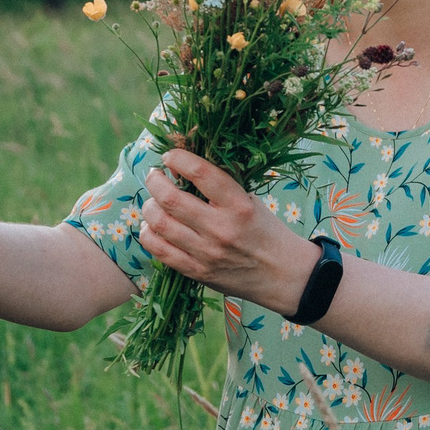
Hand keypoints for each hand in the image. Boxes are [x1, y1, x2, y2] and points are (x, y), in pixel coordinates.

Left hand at [138, 149, 321, 315]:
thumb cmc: (264, 230)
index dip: (178, 158)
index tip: (170, 156)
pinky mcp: (196, 272)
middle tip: (155, 176)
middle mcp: (221, 228)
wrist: (281, 273)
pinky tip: (152, 226)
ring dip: (149, 207)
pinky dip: (148, 234)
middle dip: (155, 181)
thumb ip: (221, 186)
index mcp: (239, 205)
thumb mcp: (251, 201)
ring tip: (153, 201)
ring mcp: (207, 253)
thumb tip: (183, 166)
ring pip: (160, 223)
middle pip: (171, 199)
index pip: (201, 173)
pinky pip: (159, 251)